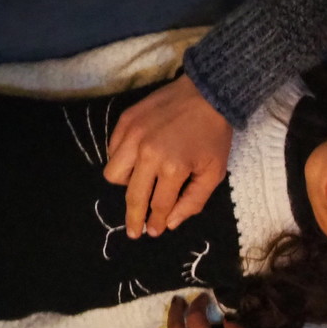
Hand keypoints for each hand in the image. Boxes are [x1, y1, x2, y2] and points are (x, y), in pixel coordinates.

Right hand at [104, 73, 233, 237]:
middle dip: (133, 217)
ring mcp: (132, 136)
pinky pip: (112, 151)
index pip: (158, 205)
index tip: (152, 233)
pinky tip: (136, 161)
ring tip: (139, 187)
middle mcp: (147, 154)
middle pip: (133, 196)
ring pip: (113, 174)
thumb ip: (193, 201)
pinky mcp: (125, 121)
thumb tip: (169, 223)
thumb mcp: (214, 172)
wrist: (206, 94)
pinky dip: (121, 160)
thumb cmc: (214, 135)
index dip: (154, 223)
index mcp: (173, 168)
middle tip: (133, 231)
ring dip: (126, 185)